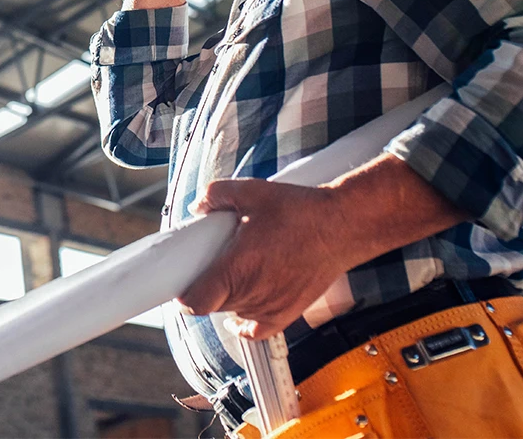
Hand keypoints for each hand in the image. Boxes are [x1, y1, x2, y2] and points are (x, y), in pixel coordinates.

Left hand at [176, 179, 352, 339]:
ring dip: (227, 298)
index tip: (181, 282)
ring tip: (236, 271)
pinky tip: (238, 312)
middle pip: (212, 306)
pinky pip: (255, 330)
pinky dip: (243, 323)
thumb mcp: (251, 191)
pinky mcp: (287, 314)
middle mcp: (252, 293)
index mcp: (237, 268)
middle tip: (208, 264)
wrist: (341, 226)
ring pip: (232, 313)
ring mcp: (270, 307)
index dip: (183, 295)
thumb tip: (198, 207)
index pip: (196, 302)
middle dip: (205, 287)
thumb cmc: (300, 211)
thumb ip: (216, 195)